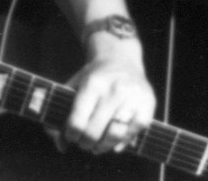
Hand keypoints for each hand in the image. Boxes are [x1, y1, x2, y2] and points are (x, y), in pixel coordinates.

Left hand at [58, 41, 155, 155]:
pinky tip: (114, 144)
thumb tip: (60, 145)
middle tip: (83, 143)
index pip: (78, 121)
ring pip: (114, 135)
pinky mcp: (147, 106)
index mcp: (92, 84)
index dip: (71, 134)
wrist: (121, 59)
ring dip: (102, 147)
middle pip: (94, 131)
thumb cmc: (94, 77)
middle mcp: (113, 90)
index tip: (71, 136)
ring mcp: (132, 98)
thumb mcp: (76, 84)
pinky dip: (121, 144)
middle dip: (85, 143)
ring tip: (96, 147)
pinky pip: (132, 134)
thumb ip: (64, 111)